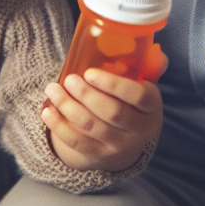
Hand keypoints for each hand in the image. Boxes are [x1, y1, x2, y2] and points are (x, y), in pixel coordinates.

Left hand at [42, 66, 165, 171]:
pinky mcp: (98, 156)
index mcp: (152, 107)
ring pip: (91, 126)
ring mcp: (118, 146)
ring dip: (68, 106)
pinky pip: (77, 142)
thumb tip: (156, 49)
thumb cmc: (132, 102)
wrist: (126, 140)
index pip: (138, 96)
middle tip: (69, 79)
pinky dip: (60, 126)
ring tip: (53, 89)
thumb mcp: (144, 86)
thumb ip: (149, 67)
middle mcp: (139, 130)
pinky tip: (48, 111)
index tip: (89, 72)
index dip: (113, 84)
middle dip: (86, 94)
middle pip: (112, 112)